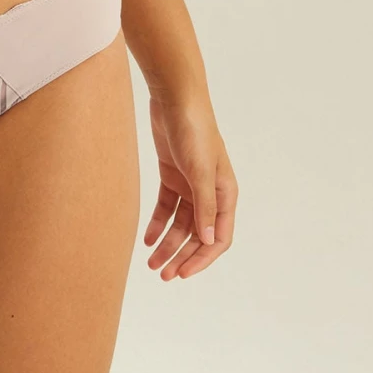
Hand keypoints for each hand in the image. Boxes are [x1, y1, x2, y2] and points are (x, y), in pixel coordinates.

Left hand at [142, 92, 236, 279]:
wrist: (174, 97)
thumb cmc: (194, 130)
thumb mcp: (198, 171)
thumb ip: (204, 206)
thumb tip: (210, 240)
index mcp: (225, 193)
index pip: (218, 237)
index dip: (202, 259)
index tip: (183, 274)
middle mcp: (210, 192)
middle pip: (197, 234)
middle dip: (181, 255)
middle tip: (162, 274)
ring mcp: (190, 183)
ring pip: (180, 223)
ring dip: (167, 243)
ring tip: (150, 262)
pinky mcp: (172, 173)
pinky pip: (166, 206)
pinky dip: (157, 223)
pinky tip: (146, 238)